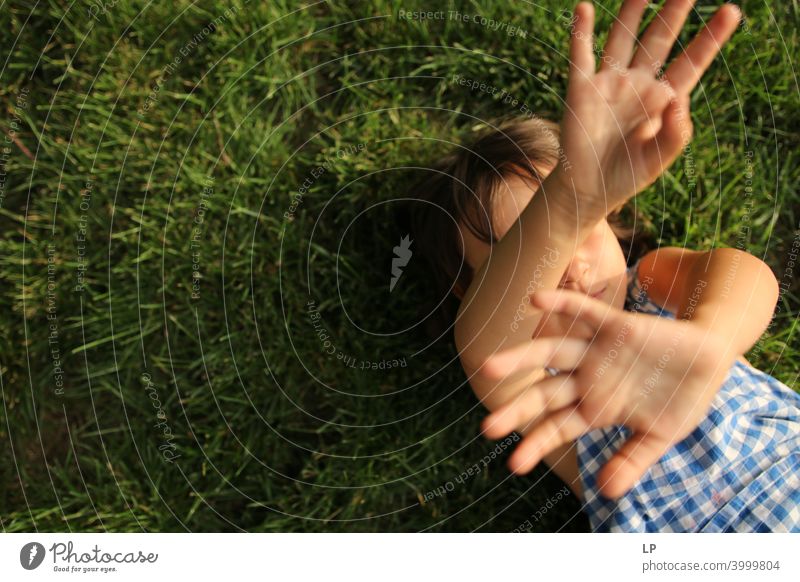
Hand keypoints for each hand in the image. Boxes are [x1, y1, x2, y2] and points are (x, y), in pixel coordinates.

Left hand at [478, 289, 737, 498]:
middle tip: (487, 428)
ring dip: (521, 358)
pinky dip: (563, 304)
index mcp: (595, 408)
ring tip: (487, 367)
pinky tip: (535, 300)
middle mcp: (588, 379)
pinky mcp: (616, 325)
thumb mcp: (658, 437)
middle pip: (544, 394)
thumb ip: (631, 461)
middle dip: (517, 409)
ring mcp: (598, 351)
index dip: (536, 444)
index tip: (514, 465)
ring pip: (552, 352)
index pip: (557, 428)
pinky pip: (585, 312)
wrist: (711, 358)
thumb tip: (608, 493)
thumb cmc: (680, 398)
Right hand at [549, 0, 740, 221]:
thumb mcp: (659, 160)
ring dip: (633, 11)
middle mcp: (638, 84)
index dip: (710, 39)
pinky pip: (581, 55)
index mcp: (663, 100)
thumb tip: (678, 97)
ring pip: (623, 38)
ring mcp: (609, 84)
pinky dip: (581, 32)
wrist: (587, 190)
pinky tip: (585, 7)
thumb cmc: (626, 176)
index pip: (692, 63)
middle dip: (675, 11)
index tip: (731, 12)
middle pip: (660, 39)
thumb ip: (675, 133)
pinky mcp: (581, 90)